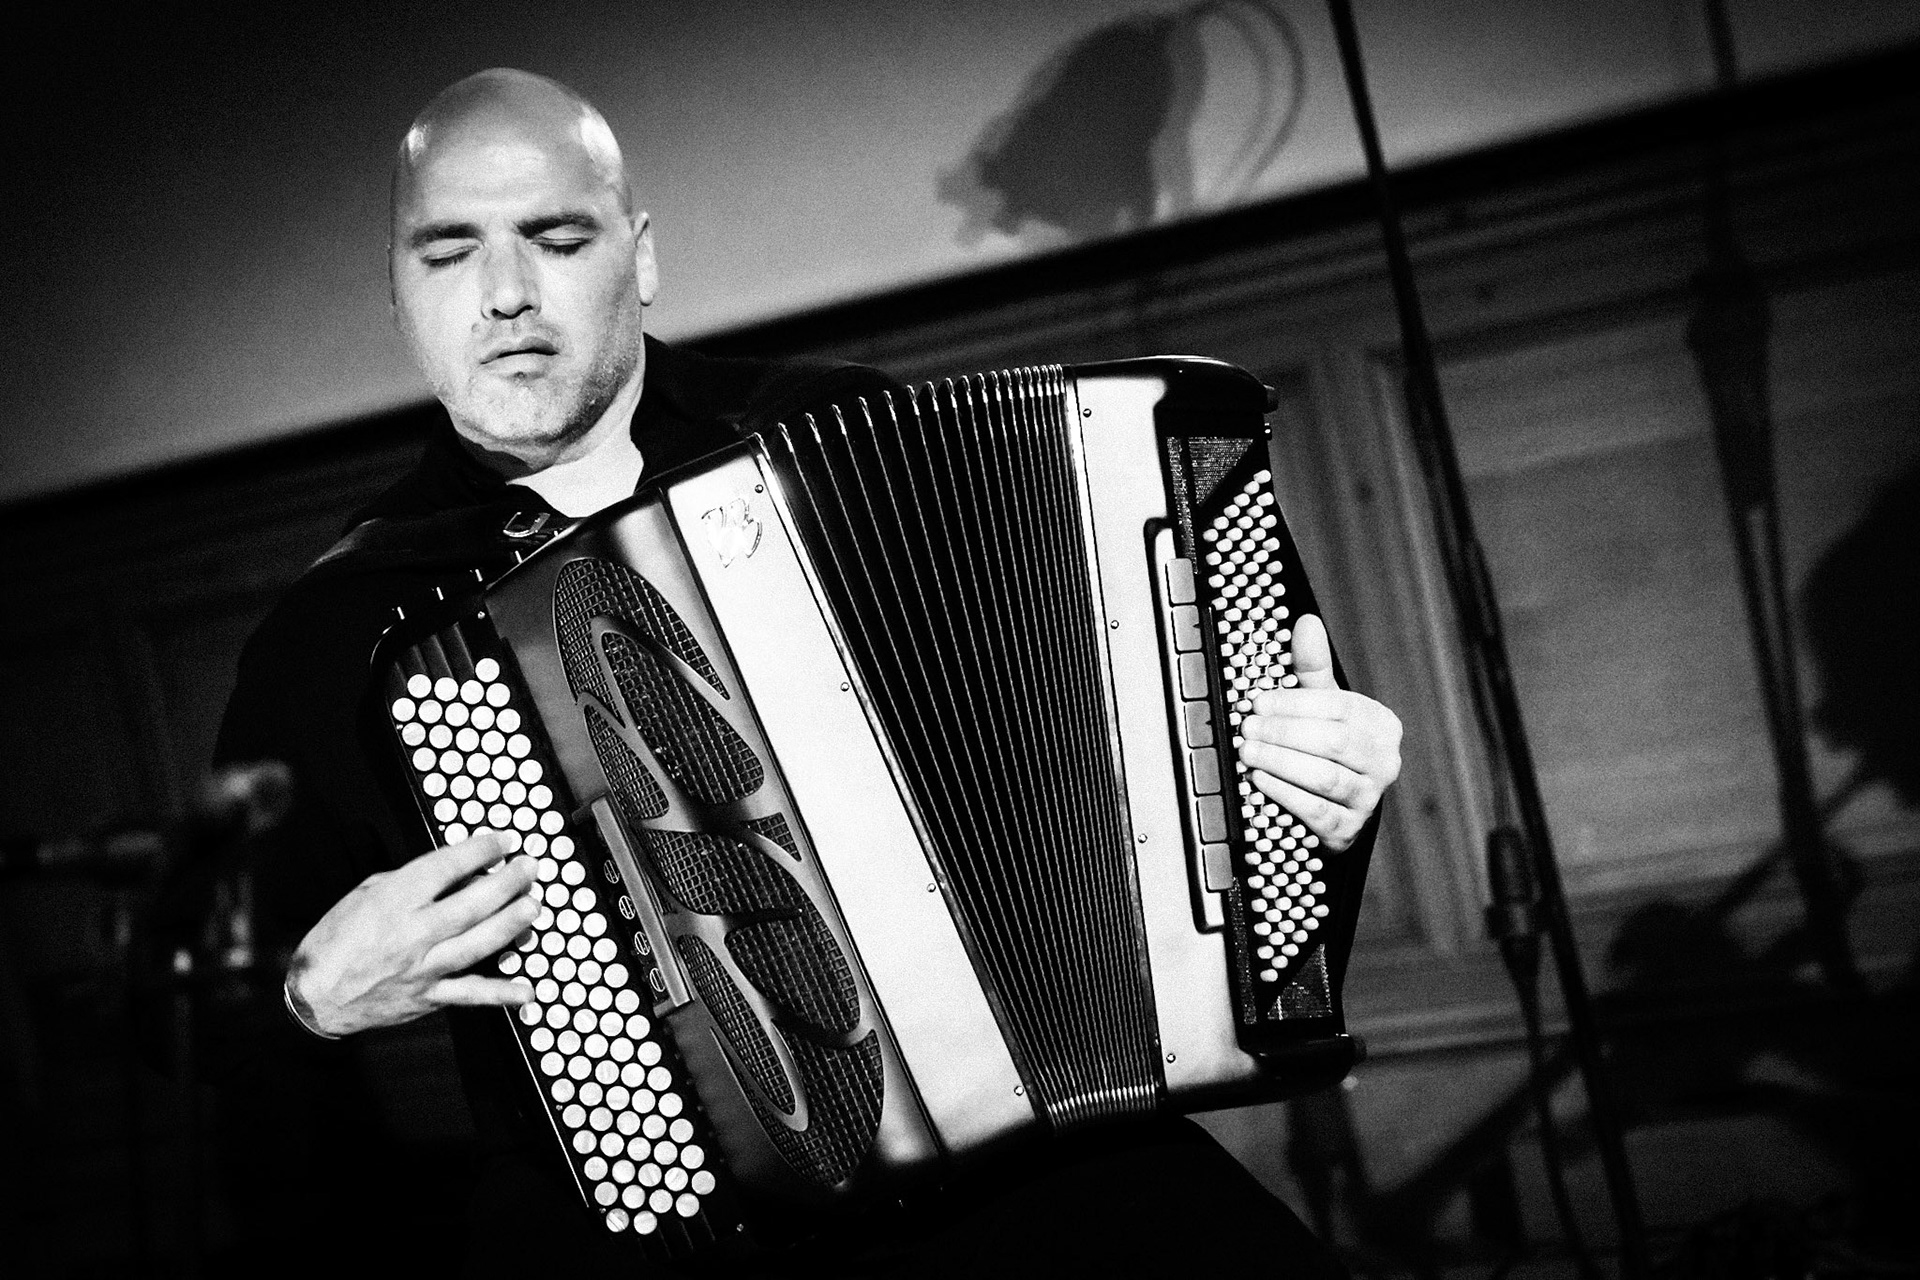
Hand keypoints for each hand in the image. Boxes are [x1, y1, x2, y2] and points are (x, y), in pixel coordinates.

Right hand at [286, 830, 537, 1036]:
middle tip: (530, 867)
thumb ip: (410, 880)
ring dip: (511, 923)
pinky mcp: (429, 997)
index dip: (481, 850)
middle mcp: (413, 933)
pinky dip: (501, 993)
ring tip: (534, 906)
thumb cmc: (338, 939)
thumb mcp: (366, 893)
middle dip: (507, 882)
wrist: (315, 996)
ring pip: (478, 943)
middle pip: (472, 904)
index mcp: (394, 901)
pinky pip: (471, 994)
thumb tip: (456, 871)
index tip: (504, 840)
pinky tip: (528, 990)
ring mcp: (424, 968)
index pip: (446, 867)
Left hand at [1236, 614, 1401, 851]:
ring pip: (1326, 777)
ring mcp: (1369, 798)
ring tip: (1247, 751)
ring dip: (1280, 762)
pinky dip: (1284, 794)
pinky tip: (1259, 780)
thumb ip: (1312, 668)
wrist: (1334, 804)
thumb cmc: (1324, 744)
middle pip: (1334, 742)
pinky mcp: (1348, 829)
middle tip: (1247, 727)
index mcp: (1380, 724)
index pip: (1339, 708)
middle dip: (1284, 733)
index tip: (1258, 701)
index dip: (1294, 703)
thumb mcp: (1321, 705)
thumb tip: (1306, 622)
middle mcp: (1384, 761)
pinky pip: (1317, 811)